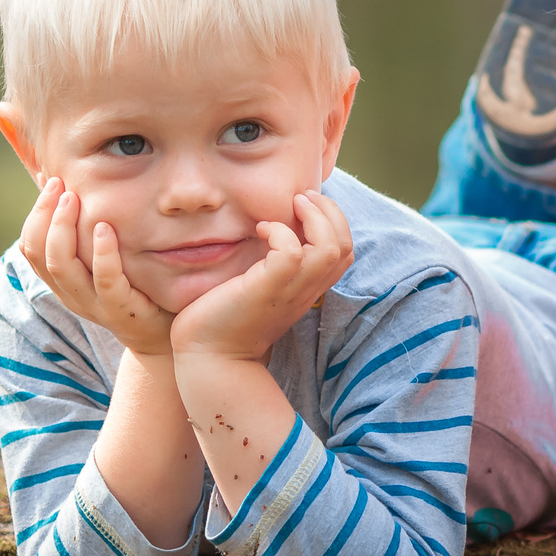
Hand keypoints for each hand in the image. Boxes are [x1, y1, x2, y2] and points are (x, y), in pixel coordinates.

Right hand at [19, 176, 175, 356]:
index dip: (35, 215)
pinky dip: (103, 253)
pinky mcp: (123, 311)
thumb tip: (78, 188)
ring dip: (64, 229)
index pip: (31, 248)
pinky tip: (107, 228)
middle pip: (41, 254)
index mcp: (64, 281)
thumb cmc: (138, 287)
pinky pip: (106, 281)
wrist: (167, 335)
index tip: (51, 183)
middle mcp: (72, 294)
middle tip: (59, 185)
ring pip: (63, 267)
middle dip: (44, 215)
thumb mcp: (107, 261)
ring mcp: (95, 305)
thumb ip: (92, 234)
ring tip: (73, 199)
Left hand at [169, 189, 353, 361]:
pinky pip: (290, 252)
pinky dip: (279, 232)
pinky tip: (260, 229)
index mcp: (307, 290)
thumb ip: (273, 267)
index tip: (306, 206)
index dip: (335, 222)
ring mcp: (289, 291)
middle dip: (330, 211)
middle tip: (303, 197)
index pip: (345, 253)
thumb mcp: (260, 289)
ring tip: (292, 205)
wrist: (209, 359)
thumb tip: (269, 231)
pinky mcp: (266, 289)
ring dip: (314, 217)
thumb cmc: (226, 321)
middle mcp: (305, 290)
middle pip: (345, 246)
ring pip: (329, 248)